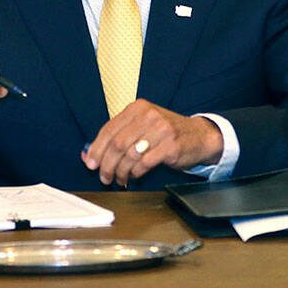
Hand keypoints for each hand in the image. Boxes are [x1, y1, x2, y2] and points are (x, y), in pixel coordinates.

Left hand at [83, 101, 221, 185]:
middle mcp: (148, 116)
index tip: (90, 163)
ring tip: (119, 179)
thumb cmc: (166, 133)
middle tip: (104, 177)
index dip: (96, 149)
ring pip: (129, 155)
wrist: (200, 136)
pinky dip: (135, 173)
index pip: (109, 129)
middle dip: (106, 164)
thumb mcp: (142, 128)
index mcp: (137, 108)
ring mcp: (161, 130)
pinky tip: (135, 175)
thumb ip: (117, 138)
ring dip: (120, 172)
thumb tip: (88, 155)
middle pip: (117, 144)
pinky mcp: (170, 146)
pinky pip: (144, 163)